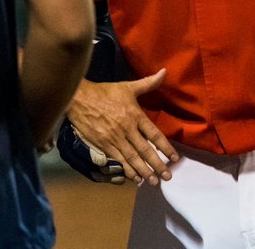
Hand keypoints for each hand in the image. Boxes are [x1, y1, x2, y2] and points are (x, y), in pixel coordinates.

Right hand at [66, 69, 178, 185]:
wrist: (80, 98)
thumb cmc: (105, 92)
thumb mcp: (128, 86)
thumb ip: (148, 83)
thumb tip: (165, 72)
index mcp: (135, 114)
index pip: (154, 134)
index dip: (166, 147)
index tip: (174, 158)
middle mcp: (127, 128)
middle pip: (145, 150)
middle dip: (157, 165)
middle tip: (167, 176)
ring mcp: (114, 138)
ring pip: (132, 158)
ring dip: (144, 171)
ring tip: (154, 181)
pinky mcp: (103, 144)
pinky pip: (118, 160)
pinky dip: (127, 170)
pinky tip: (135, 178)